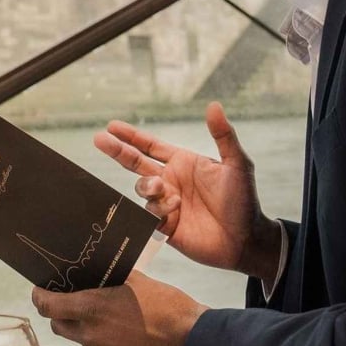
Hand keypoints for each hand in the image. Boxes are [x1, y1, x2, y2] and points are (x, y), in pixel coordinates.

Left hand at [30, 273, 204, 345]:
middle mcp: (90, 335)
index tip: (40, 290)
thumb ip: (110, 277)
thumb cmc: (168, 308)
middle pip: (57, 324)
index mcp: (92, 309)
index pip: (47, 305)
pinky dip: (102, 343)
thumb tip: (95, 270)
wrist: (193, 343)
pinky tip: (122, 334)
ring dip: (84, 328)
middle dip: (60, 312)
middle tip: (71, 300)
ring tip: (107, 316)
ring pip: (79, 339)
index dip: (39, 296)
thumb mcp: (137, 281)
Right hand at [96, 102, 279, 279]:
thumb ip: (223, 136)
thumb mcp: (237, 164)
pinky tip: (176, 211)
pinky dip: (159, 211)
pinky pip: (149, 216)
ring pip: (142, 190)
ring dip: (150, 188)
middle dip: (117, 151)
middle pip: (135, 163)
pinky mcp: (165, 227)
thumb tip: (214, 105)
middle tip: (99, 139)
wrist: (246, 240)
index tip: (111, 126)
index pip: (150, 146)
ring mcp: (166, 204)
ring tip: (168, 193)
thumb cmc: (244, 201)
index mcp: (183, 163)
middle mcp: (171, 181)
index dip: (131, 136)